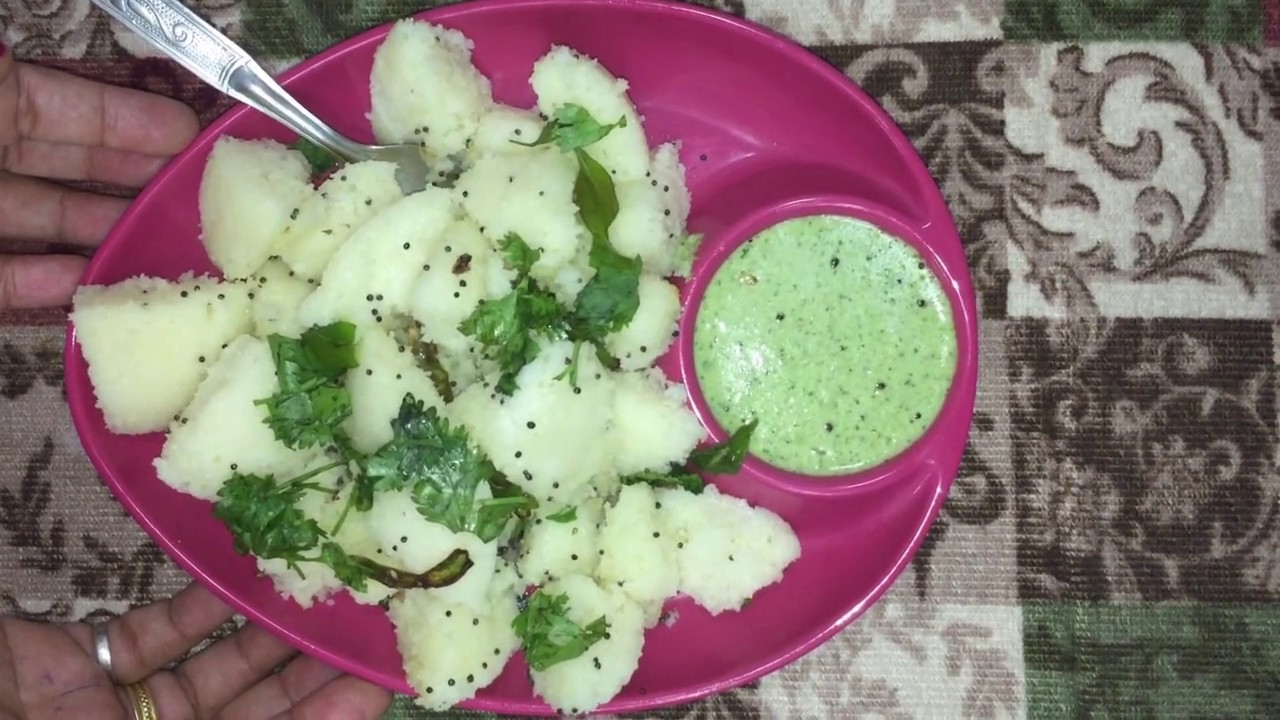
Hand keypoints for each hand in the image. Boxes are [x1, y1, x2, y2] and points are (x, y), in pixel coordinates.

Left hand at [0, 44, 198, 309]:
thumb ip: (7, 79)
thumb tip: (27, 59)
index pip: (70, 110)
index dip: (132, 122)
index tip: (191, 138)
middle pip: (72, 168)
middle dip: (137, 182)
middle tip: (201, 201)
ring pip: (49, 225)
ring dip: (105, 238)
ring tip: (166, 250)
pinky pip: (7, 280)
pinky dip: (48, 285)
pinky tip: (92, 286)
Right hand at [0, 581, 392, 718]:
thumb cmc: (18, 710)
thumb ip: (194, 719)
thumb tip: (337, 716)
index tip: (375, 690)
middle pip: (246, 718)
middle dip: (307, 680)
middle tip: (369, 628)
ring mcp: (107, 714)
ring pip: (210, 674)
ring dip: (265, 637)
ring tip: (327, 595)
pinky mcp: (70, 666)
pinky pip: (150, 636)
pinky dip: (194, 608)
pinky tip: (242, 578)